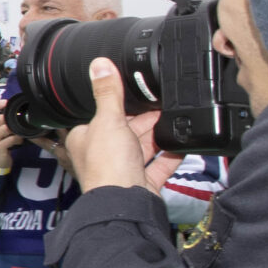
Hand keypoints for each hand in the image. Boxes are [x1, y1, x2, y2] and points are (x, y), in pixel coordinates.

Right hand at [0, 98, 18, 172]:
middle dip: (9, 118)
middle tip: (18, 121)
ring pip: (5, 128)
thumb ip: (0, 122)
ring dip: (15, 129)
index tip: (7, 102)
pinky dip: (17, 139)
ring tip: (19, 132)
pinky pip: (10, 140)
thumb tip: (13, 110)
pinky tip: (19, 140)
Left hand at [61, 58, 174, 192]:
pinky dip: (170, 156)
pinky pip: (159, 165)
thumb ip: (108, 93)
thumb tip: (99, 65)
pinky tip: (182, 146)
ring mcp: (122, 170)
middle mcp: (101, 155)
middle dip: (144, 122)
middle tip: (162, 108)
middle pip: (125, 132)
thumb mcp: (108, 120)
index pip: (102, 117)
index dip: (120, 108)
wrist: (125, 202)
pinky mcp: (141, 182)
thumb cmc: (107, 166)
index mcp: (85, 139)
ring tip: (174, 122)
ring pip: (142, 148)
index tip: (138, 97)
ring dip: (157, 137)